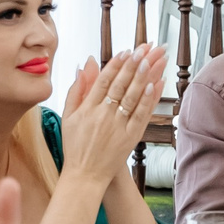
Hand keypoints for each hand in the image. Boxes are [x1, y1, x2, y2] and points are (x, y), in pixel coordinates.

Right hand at [55, 47, 166, 186]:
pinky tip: (155, 84)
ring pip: (133, 97)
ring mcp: (118, 127)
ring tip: (152, 59)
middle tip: (144, 48)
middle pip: (121, 85)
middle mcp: (103, 116)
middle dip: (133, 64)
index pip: (104, 81)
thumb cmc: (75, 145)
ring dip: (144, 76)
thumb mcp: (68, 116)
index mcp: (87, 109)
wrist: (85, 175)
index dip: (116, 64)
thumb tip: (83, 65)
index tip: (126, 51)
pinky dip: (149, 99)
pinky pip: (142, 115)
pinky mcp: (130, 138)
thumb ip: (76, 89)